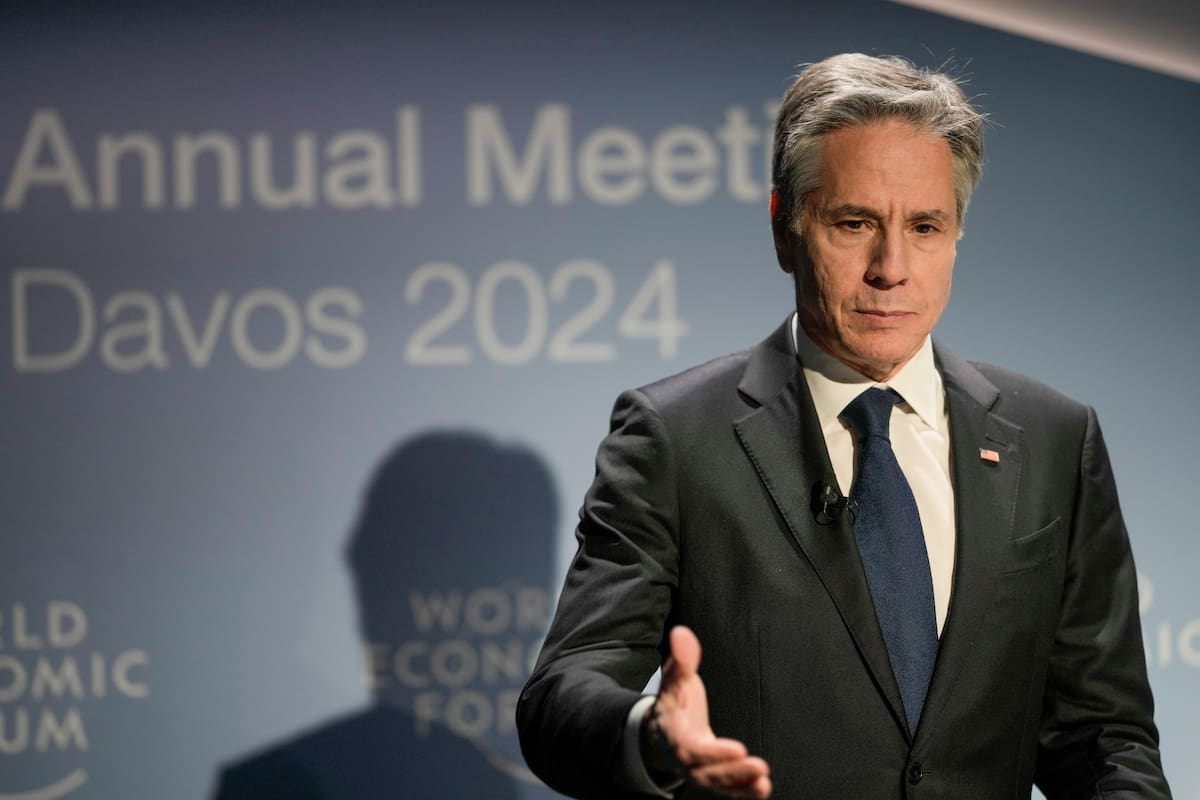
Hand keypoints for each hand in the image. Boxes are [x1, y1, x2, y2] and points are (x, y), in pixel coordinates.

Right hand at [643, 626, 771, 797]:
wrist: (659, 732)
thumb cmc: (671, 703)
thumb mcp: (673, 680)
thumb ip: (680, 660)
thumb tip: (681, 633)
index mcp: (675, 735)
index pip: (694, 749)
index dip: (715, 752)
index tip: (740, 748)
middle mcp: (686, 758)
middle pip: (707, 772)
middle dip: (732, 772)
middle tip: (760, 766)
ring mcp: (699, 770)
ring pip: (718, 783)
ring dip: (741, 784)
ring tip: (764, 781)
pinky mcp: (712, 775)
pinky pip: (726, 789)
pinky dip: (743, 792)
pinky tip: (764, 787)